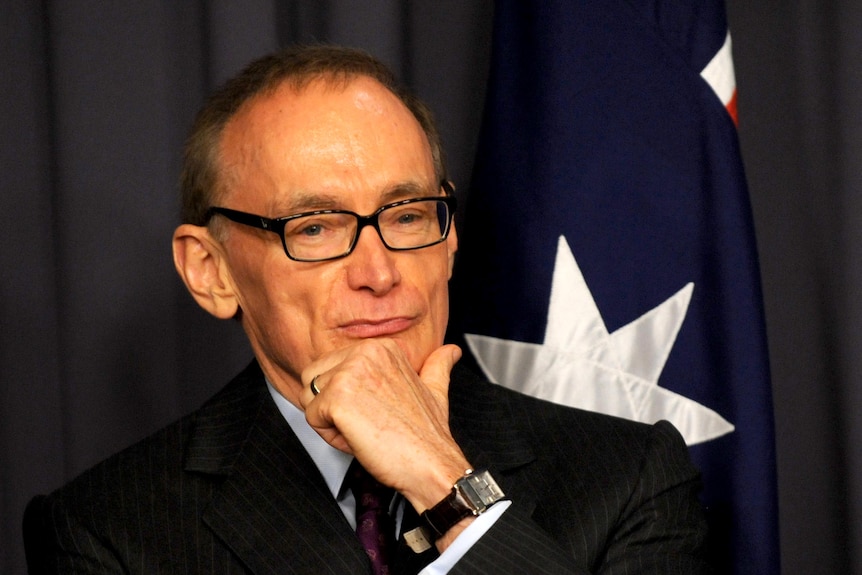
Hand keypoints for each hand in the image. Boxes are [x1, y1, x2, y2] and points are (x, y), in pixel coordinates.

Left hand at [299, 339, 469, 512]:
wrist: (430, 464)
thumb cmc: (427, 435)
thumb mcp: (435, 389)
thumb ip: (438, 365)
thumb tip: (452, 351)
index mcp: (381, 346)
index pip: (332, 367)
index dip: (349, 397)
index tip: (376, 411)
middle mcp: (364, 352)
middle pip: (314, 378)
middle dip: (333, 407)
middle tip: (368, 424)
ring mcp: (349, 373)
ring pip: (310, 398)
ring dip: (331, 423)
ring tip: (365, 431)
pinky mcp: (336, 398)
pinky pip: (311, 419)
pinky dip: (330, 437)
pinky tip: (359, 439)